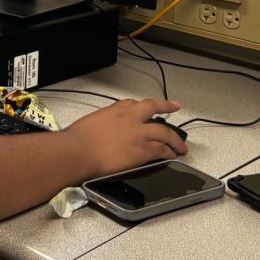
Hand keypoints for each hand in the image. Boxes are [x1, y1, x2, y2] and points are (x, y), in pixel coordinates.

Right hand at [63, 98, 186, 180]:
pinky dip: (169, 152)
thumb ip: (103, 124)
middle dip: (166, 106)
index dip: (144, 106)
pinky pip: (161, 150)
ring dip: (175, 139)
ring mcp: (139, 133)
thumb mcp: (91, 122)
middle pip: (154, 108)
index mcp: (115, 110)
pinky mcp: (143, 150)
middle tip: (174, 106)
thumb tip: (104, 132)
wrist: (79, 152)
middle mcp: (130, 118)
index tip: (148, 107)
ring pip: (164, 132)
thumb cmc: (78, 140)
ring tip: (181, 145)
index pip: (134, 104)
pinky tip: (172, 155)